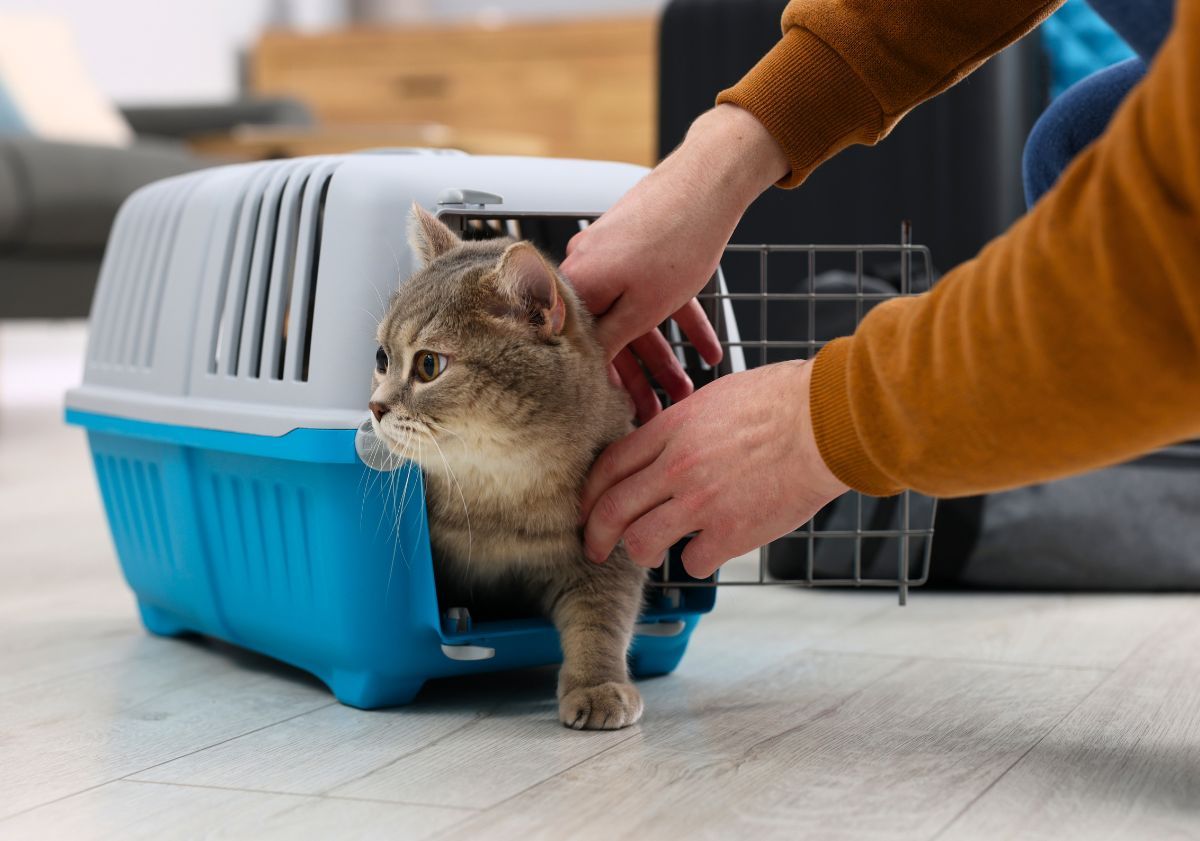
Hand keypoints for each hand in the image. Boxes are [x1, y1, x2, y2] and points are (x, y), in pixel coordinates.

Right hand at [561, 105, 787, 420]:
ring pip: (637, 319)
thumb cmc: (678, 235)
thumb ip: (613, 341)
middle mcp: (588, 270)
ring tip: (686, 389)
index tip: (618, 412)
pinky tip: (706, 350)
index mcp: (579, 286)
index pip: (581, 348)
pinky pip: (656, 296)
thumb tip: (587, 371)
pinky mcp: (639, 249)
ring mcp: (614, 257)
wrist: (709, 179)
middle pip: (612, 336)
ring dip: (665, 357)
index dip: (602, 385)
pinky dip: (679, 321)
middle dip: (640, 378)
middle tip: (655, 411)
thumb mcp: (644, 307)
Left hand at [580, 359, 848, 578]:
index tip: (586, 510)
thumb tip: (662, 445)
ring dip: (642, 553)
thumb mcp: (716, 397)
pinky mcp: (732, 532)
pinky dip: (698, 561)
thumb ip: (681, 426)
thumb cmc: (783, 400)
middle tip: (594, 549)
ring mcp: (702, 502)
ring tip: (653, 552)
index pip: (608, 467)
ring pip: (642, 543)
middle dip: (595, 536)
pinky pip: (693, 562)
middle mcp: (676, 467)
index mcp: (671, 429)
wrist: (827, 421)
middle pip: (612, 510)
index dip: (589, 494)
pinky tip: (710, 550)